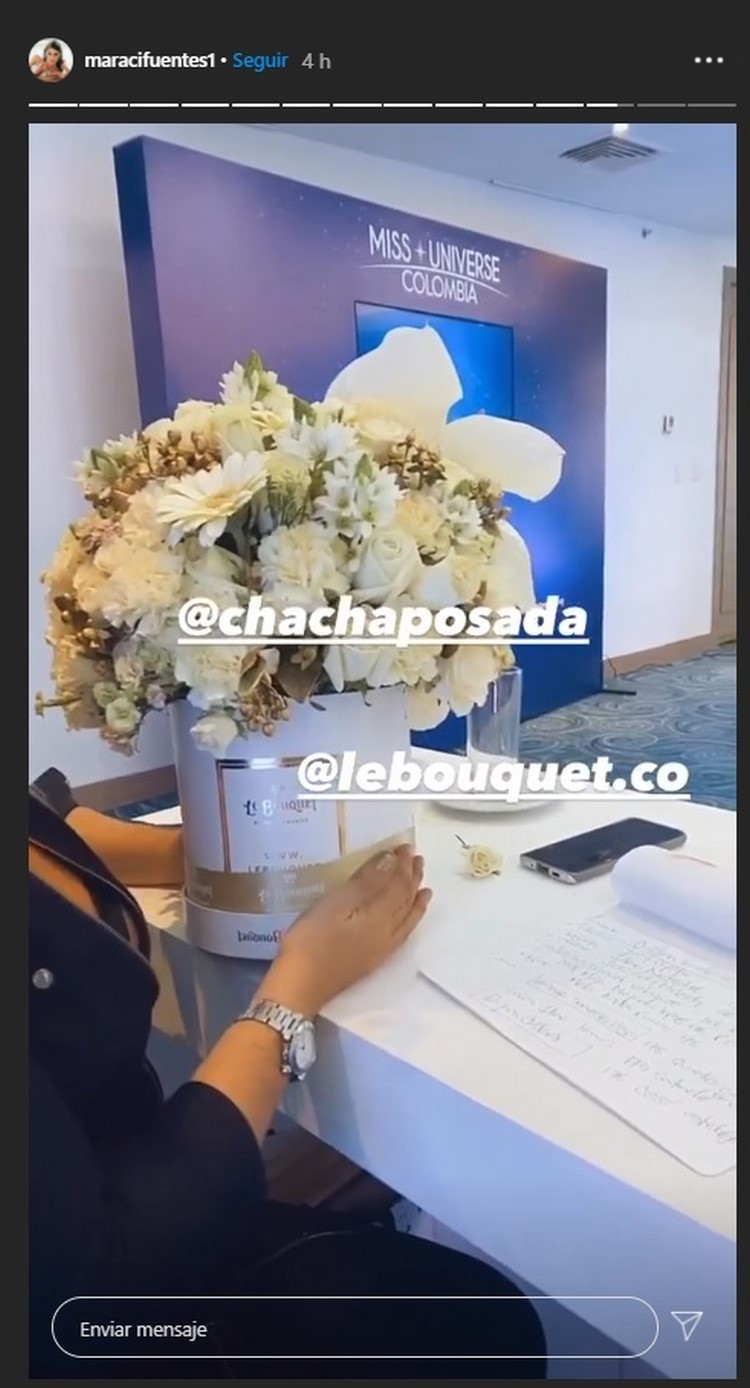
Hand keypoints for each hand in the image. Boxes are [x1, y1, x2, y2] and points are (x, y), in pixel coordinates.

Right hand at [261, 844, 430, 1016]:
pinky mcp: (374, 958)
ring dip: (415, 899)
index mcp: (380, 914)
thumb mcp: (336, 903)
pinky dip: (410, 921)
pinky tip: (407, 919)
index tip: (405, 847)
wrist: (301, 985)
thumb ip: (366, 882)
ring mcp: (382, 947)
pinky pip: (402, 933)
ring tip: (424, 887)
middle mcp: (388, 931)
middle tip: (417, 859)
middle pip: (406, 900)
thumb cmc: (312, 938)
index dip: (403, 865)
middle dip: (412, 878)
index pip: (398, 884)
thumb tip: (391, 860)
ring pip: (407, 917)